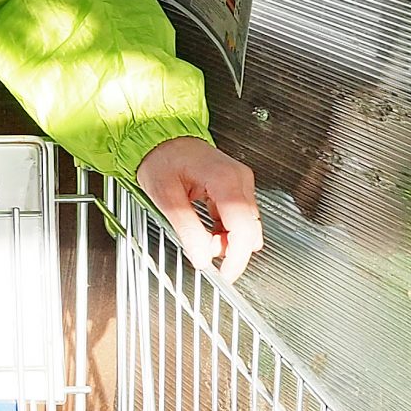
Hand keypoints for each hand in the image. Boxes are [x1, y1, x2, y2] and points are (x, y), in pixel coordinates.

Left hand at [136, 136, 262, 281]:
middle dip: (230, 248)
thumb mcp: (165, 196)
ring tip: (201, 236)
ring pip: (247, 224)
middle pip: (250, 228)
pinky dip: (227, 229)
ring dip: (228, 239)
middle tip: (203, 251)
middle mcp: (239, 178)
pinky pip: (240, 216)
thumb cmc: (161, 158)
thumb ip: (186, 228)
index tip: (226, 273)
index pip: (243, 227)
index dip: (237, 255)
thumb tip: (202, 257)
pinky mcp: (237, 186)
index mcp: (224, 179)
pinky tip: (209, 230)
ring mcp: (241, 181)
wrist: (160, 137)